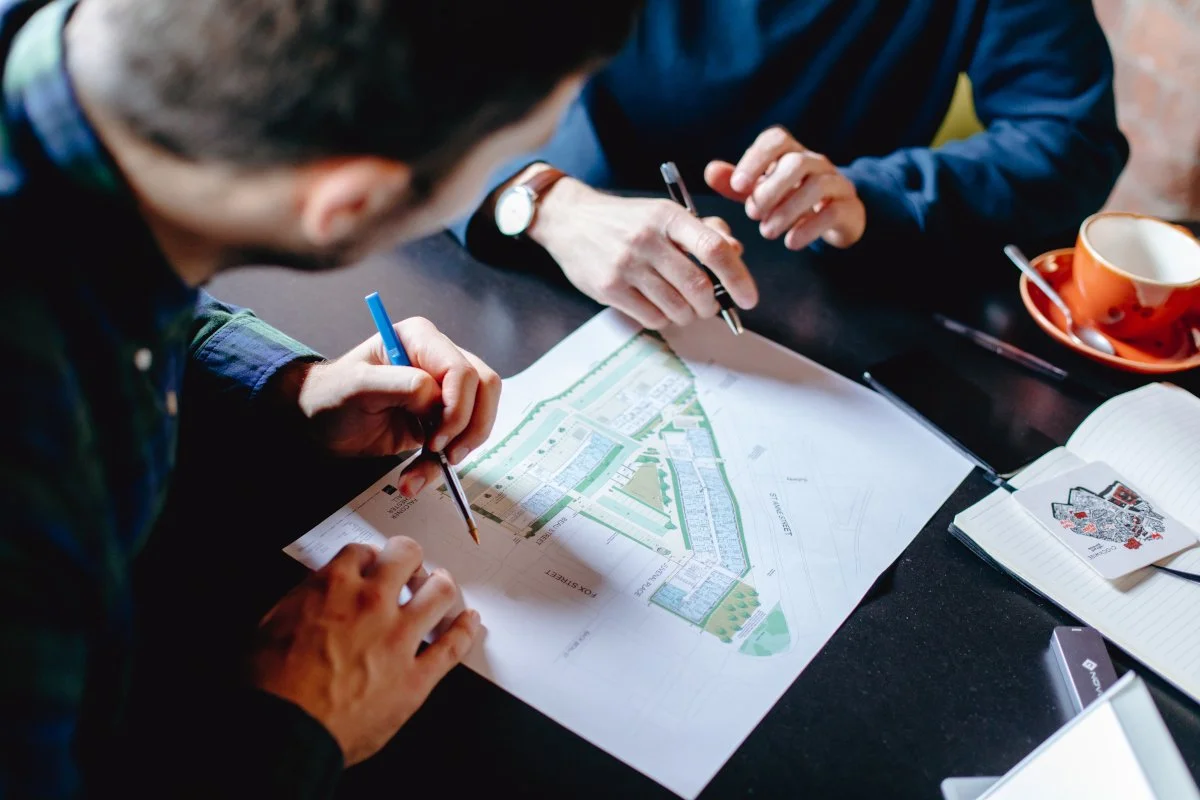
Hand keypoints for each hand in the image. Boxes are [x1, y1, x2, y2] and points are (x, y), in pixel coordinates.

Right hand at [251, 538, 481, 765]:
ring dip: (441, 585)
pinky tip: (470, 622)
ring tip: (441, 585)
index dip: (370, 556)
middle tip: (410, 565)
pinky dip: (465, 630)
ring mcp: (400, 638)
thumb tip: (319, 593)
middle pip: (408, 557)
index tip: (372, 564)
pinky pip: (453, 646)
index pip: (364, 551)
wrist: (285, 730)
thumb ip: (306, 600)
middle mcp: (373, 603)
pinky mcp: (417, 676)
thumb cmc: (270, 684)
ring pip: (439, 593)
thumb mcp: (273, 623)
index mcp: (335, 586)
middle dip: (409, 558)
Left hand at [275, 318, 501, 495]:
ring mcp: (444, 389)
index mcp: (419, 339)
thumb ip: (399, 384)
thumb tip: (435, 398)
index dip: (457, 406)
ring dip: (461, 448)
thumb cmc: (332, 395)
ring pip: (482, 413)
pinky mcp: (441, 418)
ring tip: (426, 469)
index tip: (436, 436)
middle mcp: (437, 359)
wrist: (320, 423)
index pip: (461, 369)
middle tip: (444, 453)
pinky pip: (461, 439)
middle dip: (469, 426)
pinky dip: (443, 464)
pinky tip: (415, 477)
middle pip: (484, 387)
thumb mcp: (358, 386)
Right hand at [529, 176, 757, 329]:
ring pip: (677, 308)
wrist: (570, 221)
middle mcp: (647, 240)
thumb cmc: (625, 220)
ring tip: (682, 305)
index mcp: (668, 217)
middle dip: (711, 305)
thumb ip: (702, 231)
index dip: (738, 277)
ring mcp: (626, 266)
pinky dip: (664, 319)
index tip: (748, 297)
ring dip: (688, 314)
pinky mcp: (609, 288)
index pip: (714, 249)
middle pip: (698, 287)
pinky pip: (652, 318)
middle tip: (709, 306)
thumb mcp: (664, 213)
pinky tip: (658, 306)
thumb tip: (736, 253)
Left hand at [705, 125, 865, 250]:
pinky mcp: (848, 208)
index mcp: (791, 152)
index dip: (756, 159)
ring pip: (816, 186)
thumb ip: (736, 182)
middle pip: (796, 163)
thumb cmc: (791, 198)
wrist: (835, 216)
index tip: (738, 185)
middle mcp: (815, 162)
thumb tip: (710, 171)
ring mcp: (836, 183)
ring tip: (767, 232)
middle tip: (752, 214)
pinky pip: (832, 212)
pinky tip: (791, 242)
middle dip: (770, 190)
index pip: (776, 140)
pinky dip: (809, 228)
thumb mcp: (761, 189)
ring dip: (787, 211)